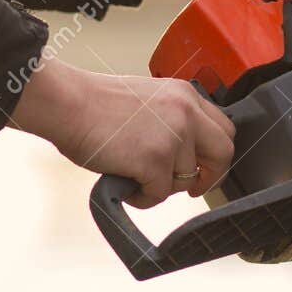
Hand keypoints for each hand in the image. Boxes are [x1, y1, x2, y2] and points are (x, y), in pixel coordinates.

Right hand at [11, 60, 234, 206]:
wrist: (68, 104)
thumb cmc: (95, 105)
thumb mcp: (149, 101)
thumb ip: (173, 120)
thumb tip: (184, 153)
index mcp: (185, 95)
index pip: (223, 128)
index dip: (216, 155)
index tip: (204, 168)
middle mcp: (187, 112)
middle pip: (223, 153)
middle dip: (211, 177)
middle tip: (191, 188)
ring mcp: (173, 136)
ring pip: (186, 179)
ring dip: (162, 186)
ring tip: (135, 176)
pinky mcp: (155, 160)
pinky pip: (160, 194)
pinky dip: (143, 197)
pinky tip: (126, 183)